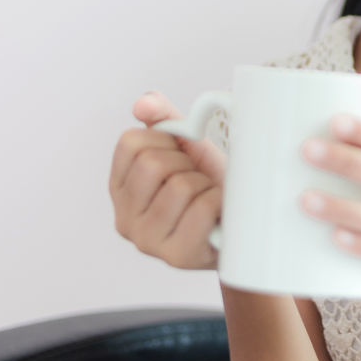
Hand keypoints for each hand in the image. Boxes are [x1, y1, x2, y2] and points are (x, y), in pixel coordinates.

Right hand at [109, 91, 225, 270]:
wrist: (239, 222)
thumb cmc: (208, 182)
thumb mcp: (185, 144)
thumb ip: (162, 117)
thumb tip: (142, 104)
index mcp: (120, 187)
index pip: (130, 143)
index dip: (164, 140)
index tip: (178, 154)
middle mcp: (125, 218)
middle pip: (152, 164)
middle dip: (185, 163)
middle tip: (195, 178)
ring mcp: (148, 240)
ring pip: (179, 186)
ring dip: (204, 184)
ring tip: (206, 196)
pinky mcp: (177, 255)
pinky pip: (202, 208)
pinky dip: (218, 201)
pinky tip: (217, 212)